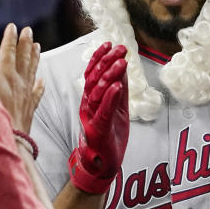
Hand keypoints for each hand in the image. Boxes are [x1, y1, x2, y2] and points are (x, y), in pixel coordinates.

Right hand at [0, 24, 43, 132]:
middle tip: (29, 31)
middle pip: (24, 58)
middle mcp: (19, 83)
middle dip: (25, 43)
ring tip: (38, 47)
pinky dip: (39, 86)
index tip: (12, 27)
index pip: (8, 52)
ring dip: (35, 58)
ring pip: (33, 72)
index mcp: (5, 75)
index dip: (10, 39)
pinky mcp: (29, 109)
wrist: (6, 142)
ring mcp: (26, 96)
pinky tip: (42, 82)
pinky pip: (37, 93)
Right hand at [69, 43, 128, 193]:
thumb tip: (122, 65)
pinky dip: (109, 98)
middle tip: (120, 49)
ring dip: (108, 76)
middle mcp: (87, 106)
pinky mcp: (98, 131)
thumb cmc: (109, 135)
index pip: (92, 73)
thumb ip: (118, 88)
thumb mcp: (117, 107)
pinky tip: (116, 86)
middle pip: (93, 79)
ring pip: (96, 93)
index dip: (99, 57)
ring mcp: (90, 118)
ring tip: (120, 62)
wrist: (103, 164)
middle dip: (106, 62)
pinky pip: (103, 112)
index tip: (110, 43)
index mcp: (90, 99)